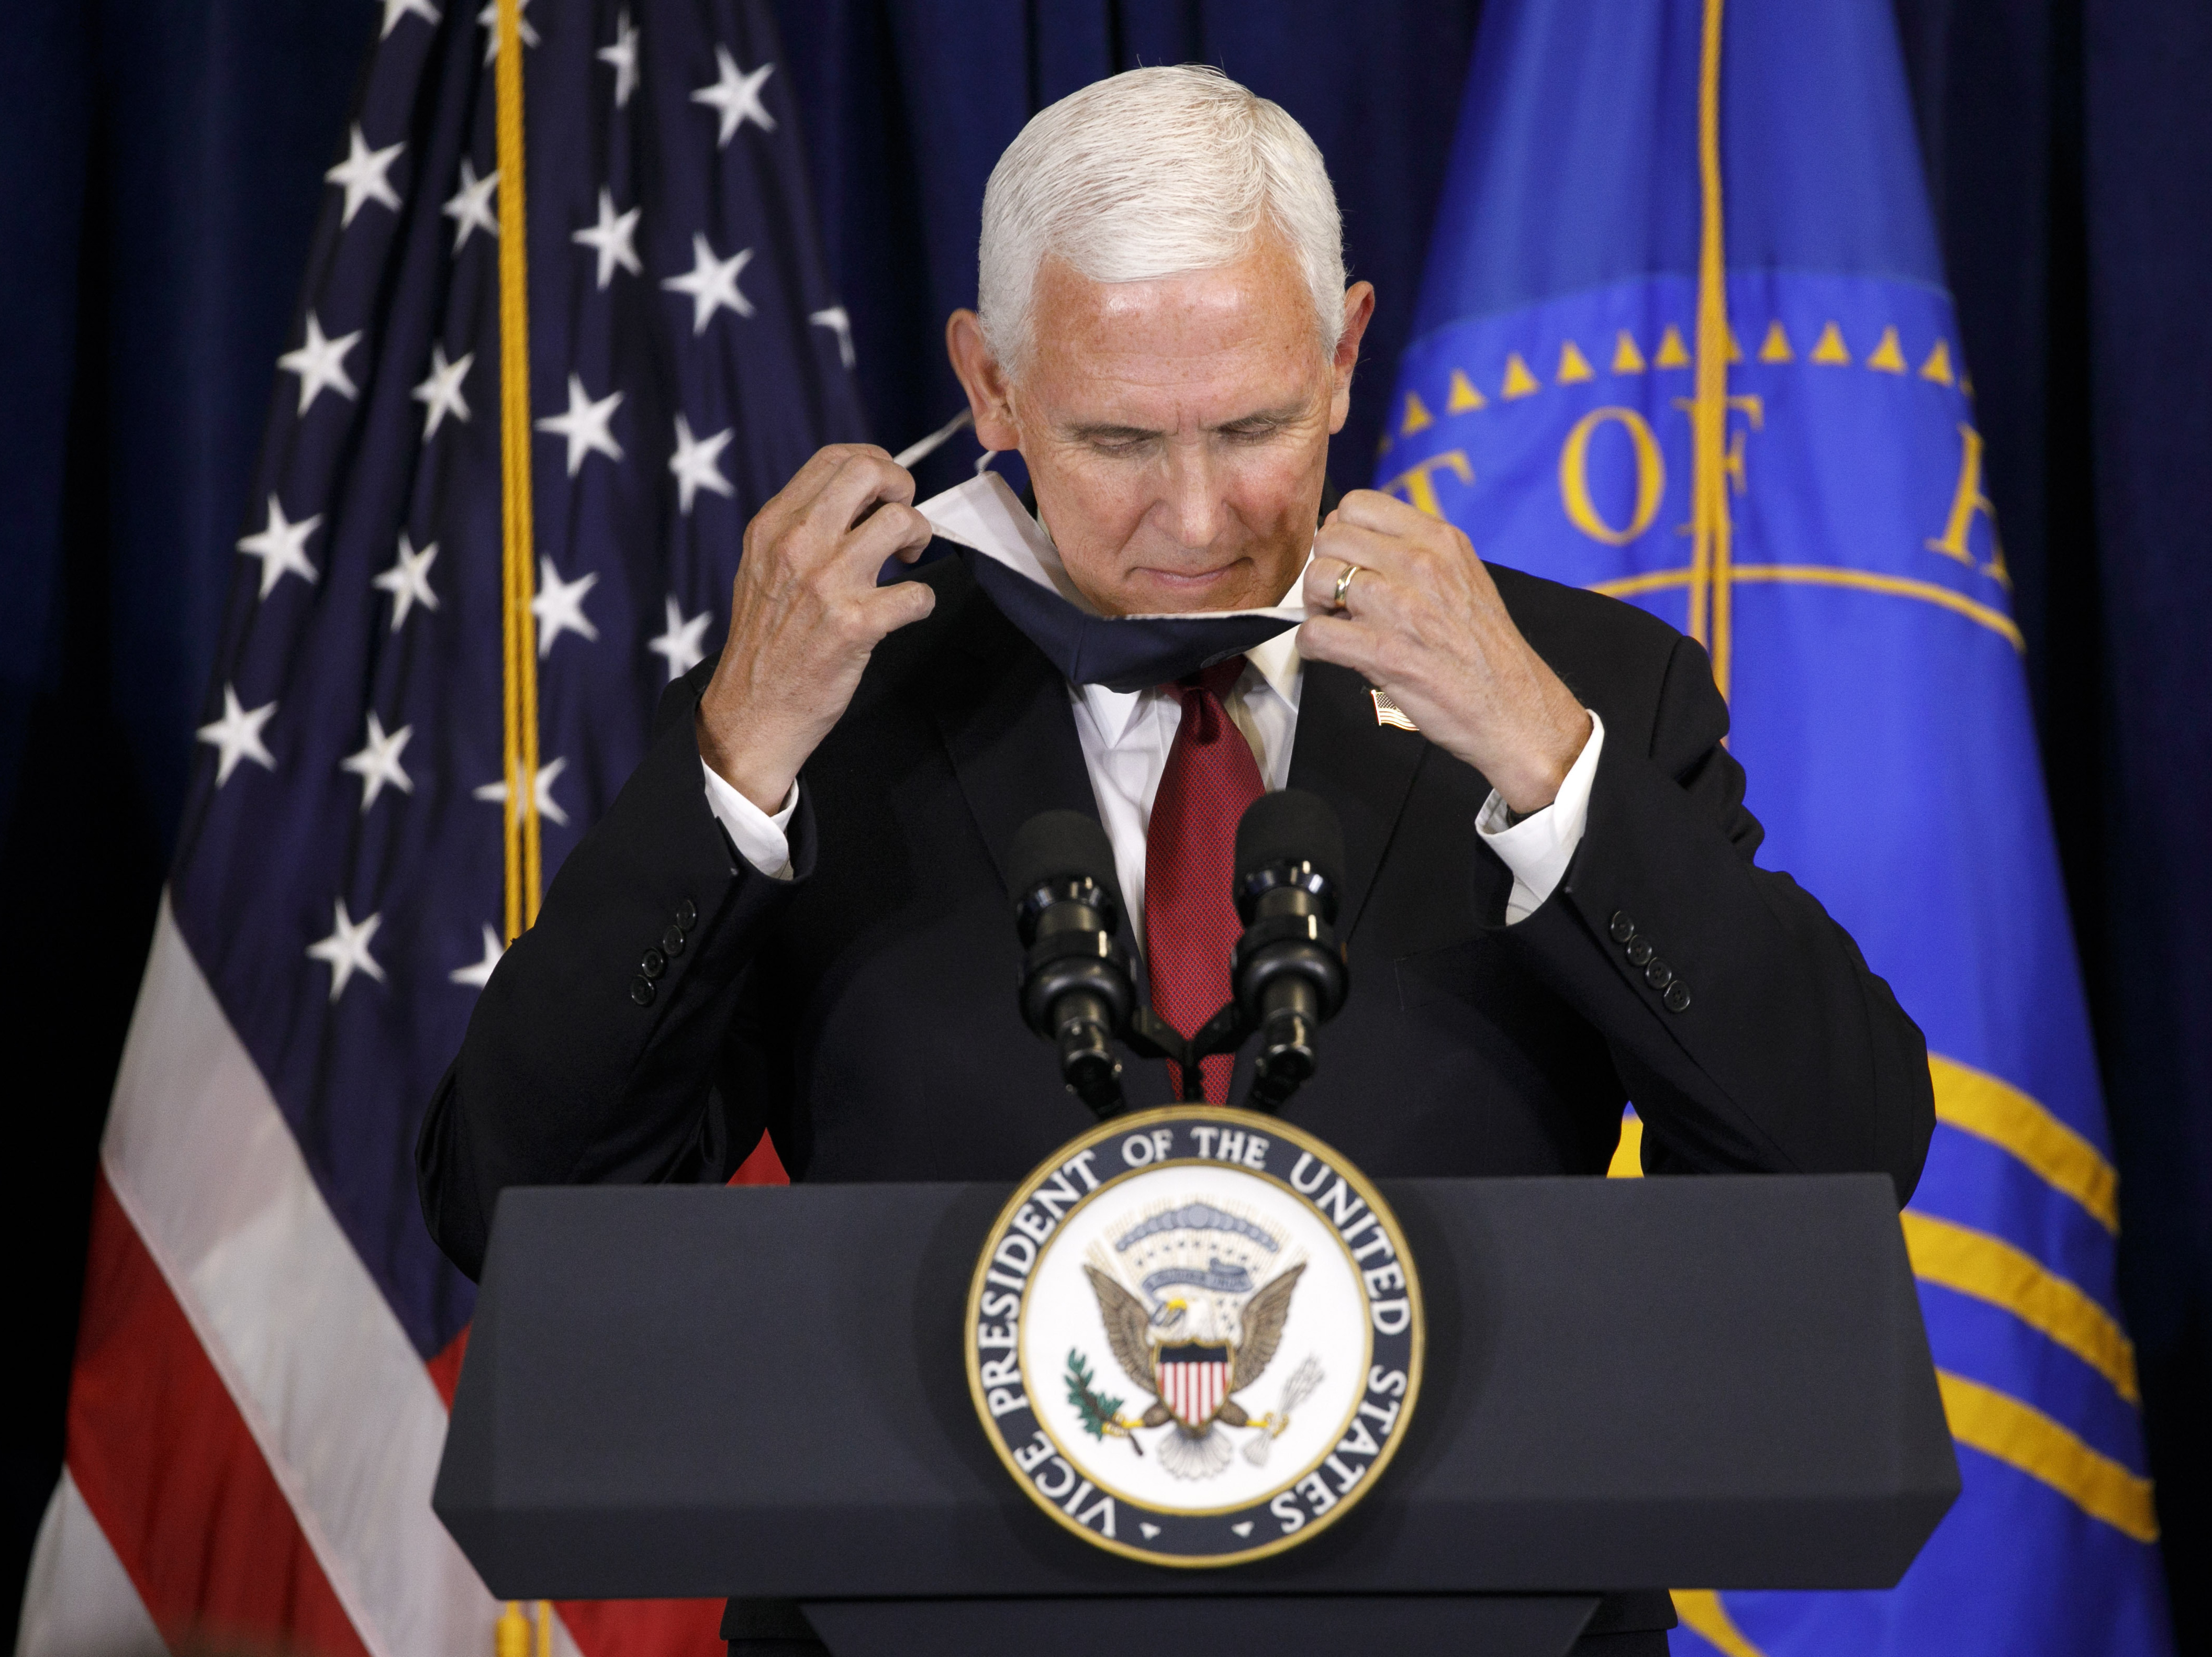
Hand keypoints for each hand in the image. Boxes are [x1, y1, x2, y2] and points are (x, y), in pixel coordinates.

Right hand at [697, 446, 936, 811]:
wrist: (753, 710)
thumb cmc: (766, 639)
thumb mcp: (763, 566)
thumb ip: (801, 527)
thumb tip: (859, 498)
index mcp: (773, 525)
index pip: (835, 458)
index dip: (877, 463)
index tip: (885, 492)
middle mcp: (798, 545)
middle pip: (871, 473)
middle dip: (903, 488)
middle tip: (902, 521)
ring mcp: (827, 584)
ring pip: (901, 522)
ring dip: (920, 538)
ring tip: (907, 562)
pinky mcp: (855, 626)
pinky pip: (917, 594)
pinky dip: (922, 602)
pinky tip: (905, 612)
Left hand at [1299, 490, 1590, 813]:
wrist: (1514, 708)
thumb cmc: (1485, 650)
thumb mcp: (1463, 577)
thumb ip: (1418, 553)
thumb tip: (1360, 545)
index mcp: (1439, 539)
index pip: (1358, 504)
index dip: (1341, 533)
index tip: (1349, 560)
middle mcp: (1419, 564)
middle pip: (1330, 539)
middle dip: (1324, 568)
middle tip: (1336, 599)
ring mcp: (1400, 607)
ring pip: (1317, 579)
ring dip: (1316, 607)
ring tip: (1338, 627)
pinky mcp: (1384, 652)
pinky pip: (1315, 634)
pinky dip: (1313, 646)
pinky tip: (1332, 654)